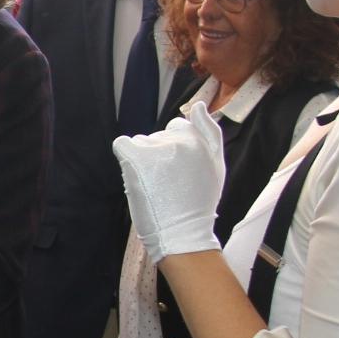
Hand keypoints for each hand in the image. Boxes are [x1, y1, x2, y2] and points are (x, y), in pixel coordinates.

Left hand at [112, 102, 224, 262]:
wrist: (182, 232)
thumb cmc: (199, 202)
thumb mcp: (216, 165)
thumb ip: (209, 132)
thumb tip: (196, 105)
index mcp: (199, 139)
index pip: (177, 127)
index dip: (174, 150)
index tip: (178, 172)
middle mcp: (179, 139)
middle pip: (157, 136)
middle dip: (159, 155)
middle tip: (167, 183)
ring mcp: (157, 148)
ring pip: (140, 143)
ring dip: (142, 160)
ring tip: (154, 184)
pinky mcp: (136, 157)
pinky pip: (122, 144)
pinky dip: (125, 156)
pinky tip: (134, 174)